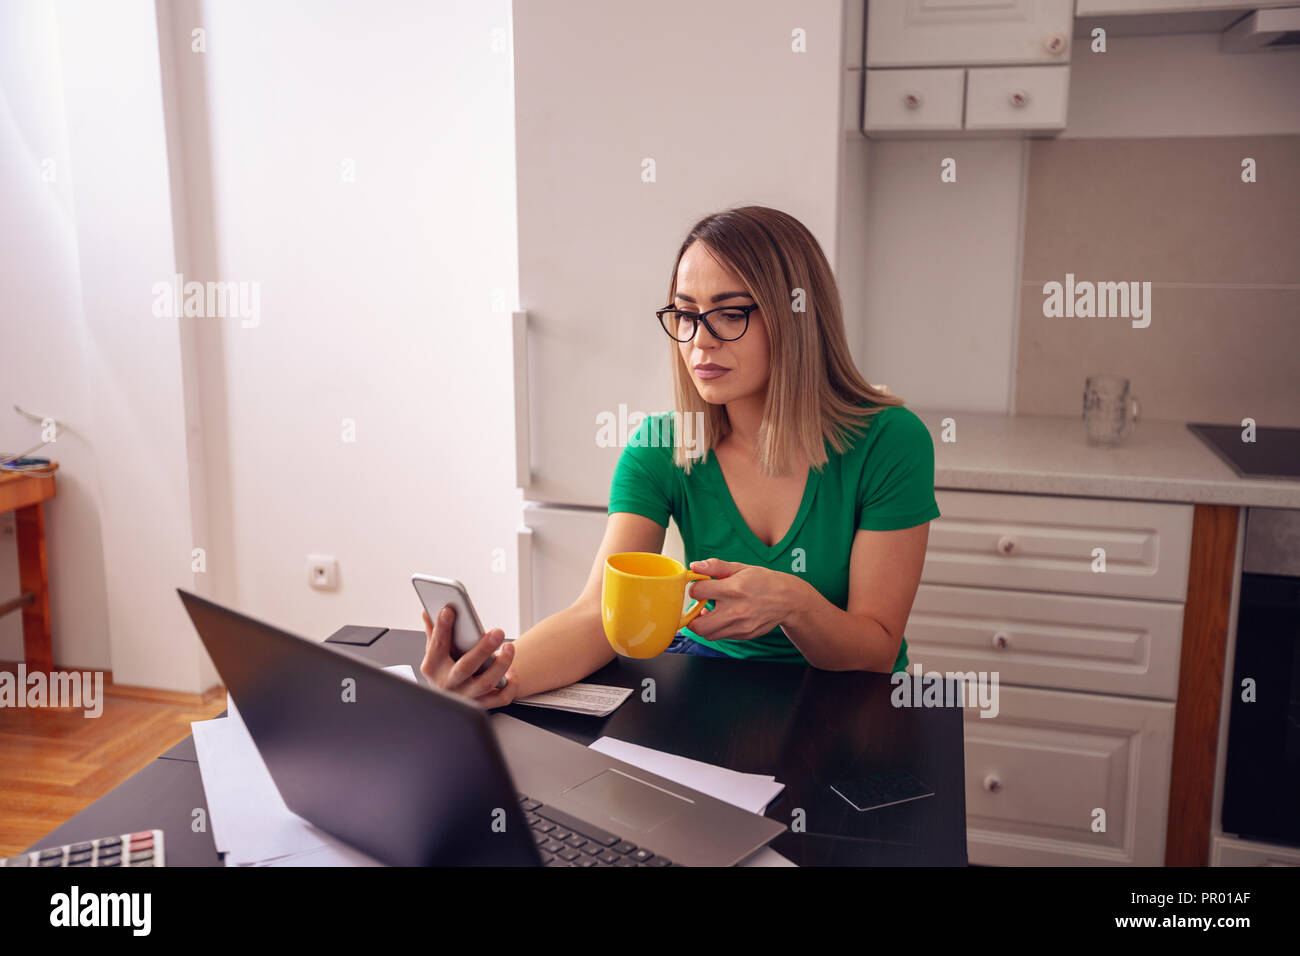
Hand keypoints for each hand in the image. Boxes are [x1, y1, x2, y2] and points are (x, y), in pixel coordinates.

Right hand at [420, 605, 517, 708]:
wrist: (450, 700)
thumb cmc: (444, 668)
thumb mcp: (435, 651)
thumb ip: (433, 631)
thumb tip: (427, 611)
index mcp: (432, 666)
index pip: (437, 646)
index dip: (441, 628)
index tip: (449, 610)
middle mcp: (447, 683)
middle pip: (465, 667)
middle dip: (483, 649)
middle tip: (498, 632)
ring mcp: (465, 695)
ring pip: (485, 683)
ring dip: (501, 665)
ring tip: (509, 647)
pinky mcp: (482, 705)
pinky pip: (500, 698)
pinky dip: (510, 686)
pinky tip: (512, 671)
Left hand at [683, 559, 805, 642]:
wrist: (788, 600)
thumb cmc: (763, 581)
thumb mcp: (741, 568)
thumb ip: (716, 566)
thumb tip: (695, 565)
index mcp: (733, 589)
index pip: (698, 592)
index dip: (695, 587)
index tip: (700, 586)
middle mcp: (735, 611)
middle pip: (698, 625)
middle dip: (692, 616)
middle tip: (697, 606)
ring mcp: (740, 626)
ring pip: (708, 635)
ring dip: (703, 624)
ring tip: (709, 613)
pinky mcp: (744, 635)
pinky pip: (721, 636)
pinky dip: (717, 628)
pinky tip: (723, 617)